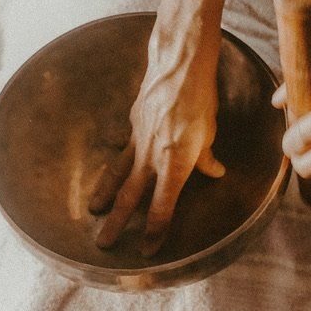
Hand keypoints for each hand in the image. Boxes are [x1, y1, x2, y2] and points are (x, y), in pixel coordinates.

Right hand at [90, 0, 228, 256]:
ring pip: (118, 174)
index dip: (156, 230)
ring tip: (95, 212)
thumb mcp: (210, 130)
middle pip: (131, 197)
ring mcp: (138, 139)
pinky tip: (107, 173)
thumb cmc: (200, 96)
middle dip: (118, 223)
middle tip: (104, 245)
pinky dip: (114, 164)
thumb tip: (215, 172)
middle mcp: (152, 155)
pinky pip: (121, 151)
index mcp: (175, 162)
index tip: (148, 250)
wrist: (178, 61)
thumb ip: (207, 156)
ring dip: (106, 196)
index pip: (164, 206)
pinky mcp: (132, 124)